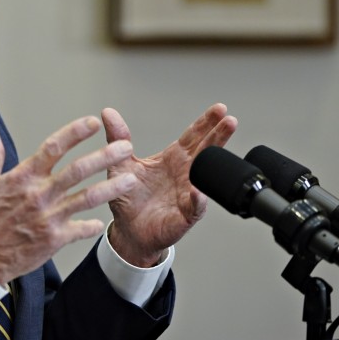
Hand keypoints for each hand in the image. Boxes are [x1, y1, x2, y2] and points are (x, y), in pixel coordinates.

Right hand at [0, 116, 137, 284]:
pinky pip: (80, 230)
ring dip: (111, 188)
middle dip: (104, 156)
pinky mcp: (53, 239)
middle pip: (77, 170)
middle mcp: (38, 194)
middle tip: (125, 147)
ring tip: (131, 180)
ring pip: (86, 198)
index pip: (53, 147)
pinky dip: (92, 226)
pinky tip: (101, 223)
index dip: (74, 133)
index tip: (92, 123)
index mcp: (22, 177)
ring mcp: (48, 217)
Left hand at [102, 104, 237, 267]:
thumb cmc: (129, 198)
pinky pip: (194, 207)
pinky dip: (197, 200)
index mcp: (173, 159)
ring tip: (220, 150)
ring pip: (206, 176)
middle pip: (206, 150)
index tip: (219, 108)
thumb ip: (118, 138)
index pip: (193, 136)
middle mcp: (185, 174)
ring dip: (215, 163)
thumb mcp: (120, 164)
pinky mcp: (185, 215)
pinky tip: (197, 192)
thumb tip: (108, 113)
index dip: (206, 122)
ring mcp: (188, 194)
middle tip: (230, 120)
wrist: (129, 231)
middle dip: (219, 135)